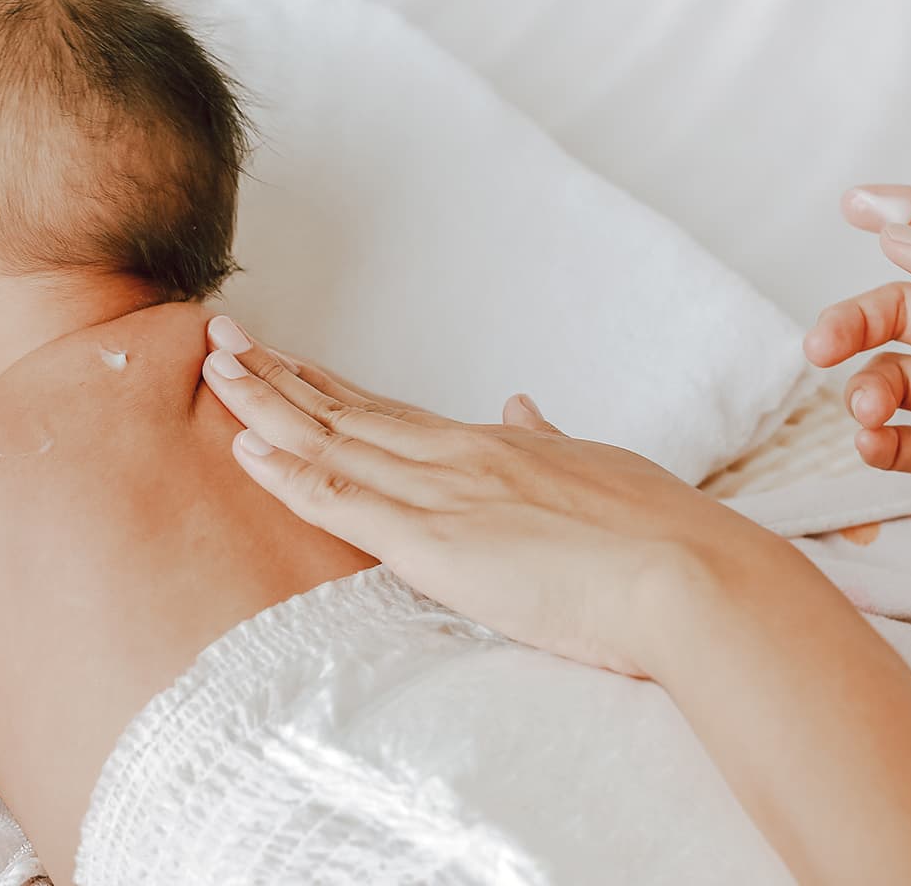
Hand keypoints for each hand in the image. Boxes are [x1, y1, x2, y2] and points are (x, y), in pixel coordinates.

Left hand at [201, 317, 785, 680]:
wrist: (694, 575)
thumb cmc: (659, 533)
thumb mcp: (598, 470)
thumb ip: (550, 440)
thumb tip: (525, 406)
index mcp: (490, 447)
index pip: (386, 410)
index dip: (327, 384)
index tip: (284, 358)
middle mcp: (455, 455)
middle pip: (346, 407)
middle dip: (278, 373)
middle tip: (221, 334)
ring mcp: (442, 492)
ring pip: (333, 437)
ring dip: (267, 402)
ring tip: (215, 365)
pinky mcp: (436, 541)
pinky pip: (345, 500)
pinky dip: (289, 471)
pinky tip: (246, 447)